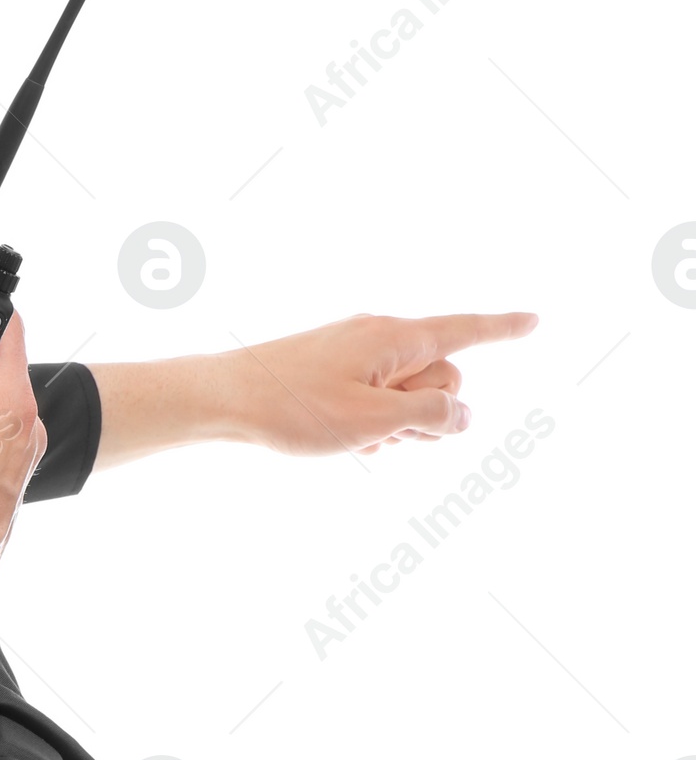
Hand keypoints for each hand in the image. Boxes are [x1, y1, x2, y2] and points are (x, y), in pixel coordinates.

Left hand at [88, 310, 537, 467]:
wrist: (223, 400)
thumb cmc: (294, 409)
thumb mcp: (375, 422)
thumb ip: (431, 415)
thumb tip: (464, 412)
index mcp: (395, 338)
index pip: (464, 331)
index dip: (503, 330)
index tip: (536, 319)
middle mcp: (379, 336)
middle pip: (440, 377)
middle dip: (428, 411)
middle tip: (383, 431)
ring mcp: (354, 352)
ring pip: (405, 395)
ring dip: (393, 425)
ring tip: (349, 437)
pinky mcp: (333, 369)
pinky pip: (373, 400)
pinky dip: (366, 424)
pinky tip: (335, 440)